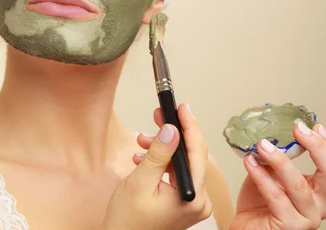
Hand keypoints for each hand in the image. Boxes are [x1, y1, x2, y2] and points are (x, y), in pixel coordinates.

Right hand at [103, 104, 212, 229]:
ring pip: (181, 164)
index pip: (197, 153)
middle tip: (160, 115)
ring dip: (162, 149)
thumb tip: (172, 130)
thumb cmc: (127, 221)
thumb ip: (158, 155)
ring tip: (142, 141)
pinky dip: (162, 163)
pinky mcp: (183, 202)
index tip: (181, 108)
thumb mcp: (140, 182)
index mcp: (192, 198)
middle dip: (173, 134)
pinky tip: (144, 157)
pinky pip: (176, 174)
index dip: (190, 126)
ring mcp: (191, 203)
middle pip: (191, 156)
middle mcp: (198, 202)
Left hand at [231, 123, 325, 229]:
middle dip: (317, 147)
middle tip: (298, 129)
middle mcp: (320, 204)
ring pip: (299, 185)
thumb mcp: (272, 172)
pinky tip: (250, 162)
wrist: (246, 227)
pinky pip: (276, 197)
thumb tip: (271, 128)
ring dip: (280, 161)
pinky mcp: (289, 226)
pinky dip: (261, 176)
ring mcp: (307, 217)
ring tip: (262, 145)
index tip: (315, 126)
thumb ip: (278, 155)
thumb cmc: (259, 202)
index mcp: (321, 190)